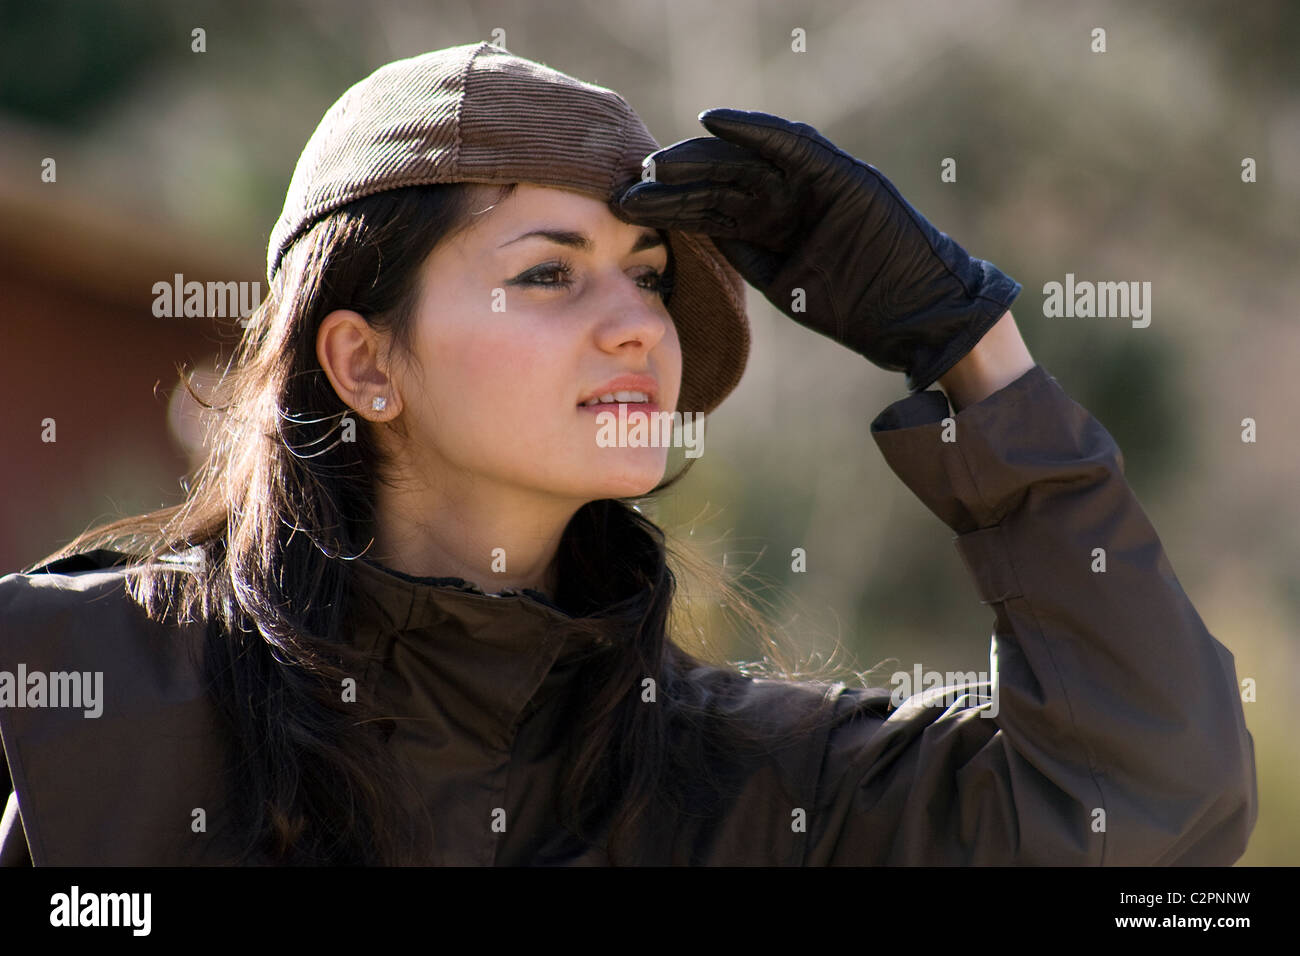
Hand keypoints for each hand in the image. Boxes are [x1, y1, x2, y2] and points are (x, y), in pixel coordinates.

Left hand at [616, 108, 1022, 390]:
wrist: (913, 313)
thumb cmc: (856, 308)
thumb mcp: (785, 286)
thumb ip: (747, 256)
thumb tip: (697, 234)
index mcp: (770, 228)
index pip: (709, 208)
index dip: (669, 205)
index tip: (626, 205)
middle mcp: (786, 199)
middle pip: (718, 180)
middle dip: (673, 181)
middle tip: (629, 182)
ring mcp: (811, 184)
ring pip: (745, 161)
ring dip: (699, 157)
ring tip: (659, 160)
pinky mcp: (839, 173)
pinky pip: (791, 144)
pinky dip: (755, 131)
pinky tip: (715, 123)